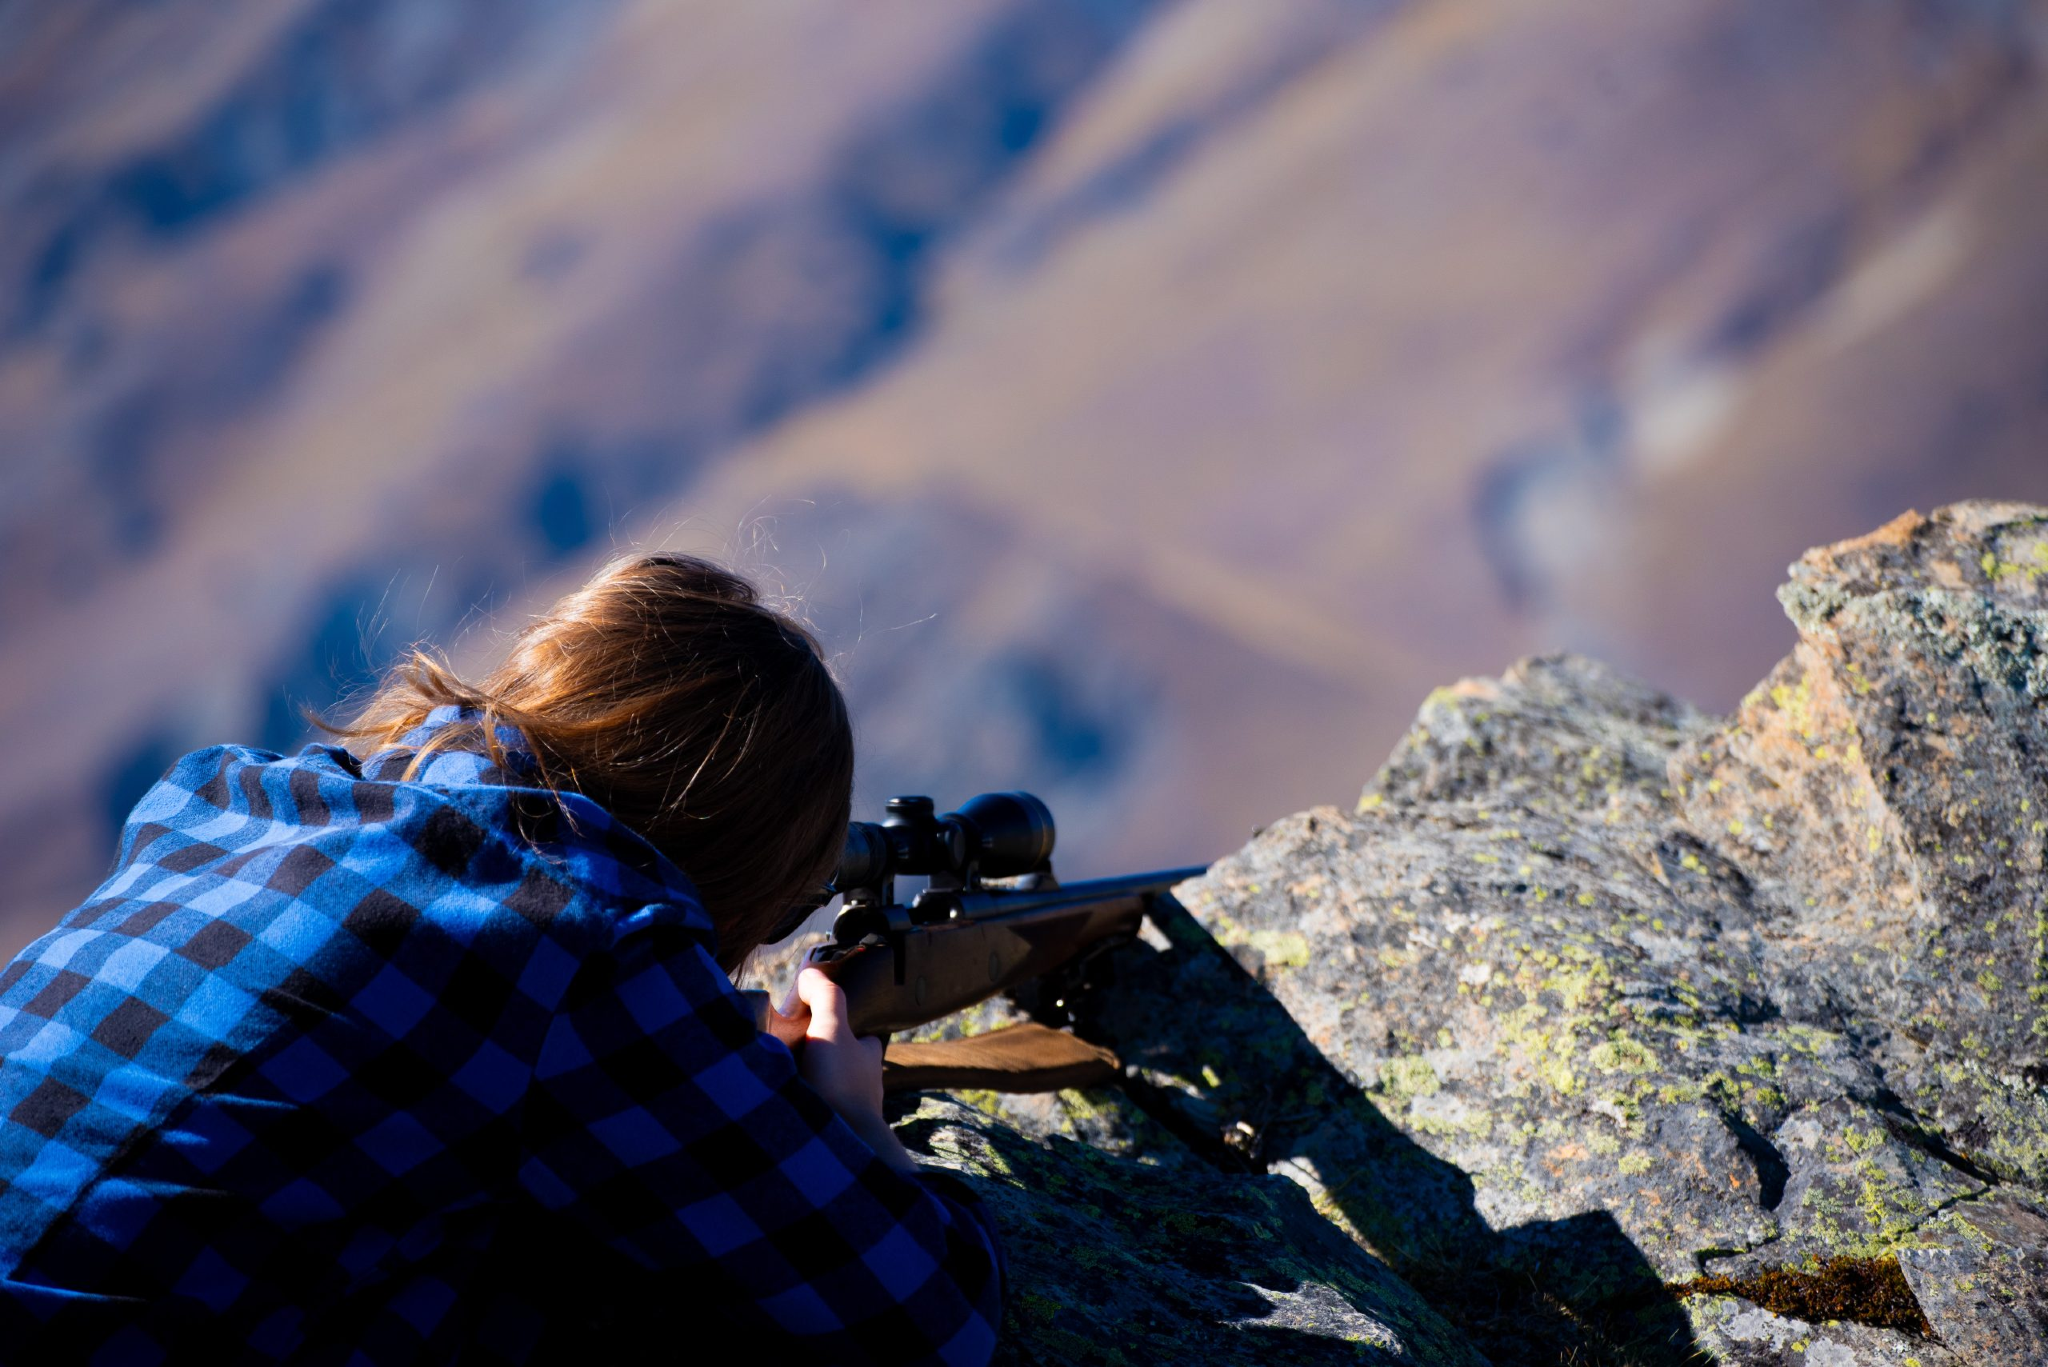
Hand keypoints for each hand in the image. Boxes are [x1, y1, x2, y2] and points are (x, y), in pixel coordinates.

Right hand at [784, 966, 916, 1171]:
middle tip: (796, 1054)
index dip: (852, 1030)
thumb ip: (825, 997)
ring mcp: (851, 1115)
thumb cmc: (839, 1084)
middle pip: (846, 1068)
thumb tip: (810, 973)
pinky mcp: (834, 1138)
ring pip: (833, 1095)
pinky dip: (806, 1113)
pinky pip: (820, 1119)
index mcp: (869, 1059)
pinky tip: (785, 1110)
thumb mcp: (831, 1029)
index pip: (866, 1040)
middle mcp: (865, 1087)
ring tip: (784, 1082)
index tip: (826, 1023)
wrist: (838, 1144)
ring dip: (815, 1090)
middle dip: (827, 1062)